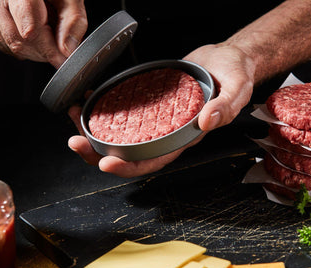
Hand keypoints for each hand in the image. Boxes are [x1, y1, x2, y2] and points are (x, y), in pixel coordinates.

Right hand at [0, 0, 86, 67]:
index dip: (48, 48)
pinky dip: (20, 47)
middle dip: (42, 52)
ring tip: (47, 36)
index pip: (29, 27)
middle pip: (18, 39)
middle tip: (59, 51)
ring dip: (32, 51)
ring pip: (9, 44)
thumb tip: (67, 50)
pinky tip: (32, 36)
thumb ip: (73, 21)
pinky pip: (1, 42)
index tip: (62, 58)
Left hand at [67, 43, 255, 177]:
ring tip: (73, 116)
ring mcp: (156, 117)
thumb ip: (224, 107)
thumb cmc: (234, 76)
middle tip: (75, 141)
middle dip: (98, 152)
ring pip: (120, 133)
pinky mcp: (149, 101)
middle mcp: (166, 131)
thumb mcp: (237, 89)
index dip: (129, 166)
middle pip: (128, 153)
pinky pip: (124, 109)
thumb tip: (206, 122)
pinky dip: (104, 107)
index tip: (107, 163)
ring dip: (94, 129)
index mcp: (184, 137)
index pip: (154, 160)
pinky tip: (89, 98)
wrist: (227, 59)